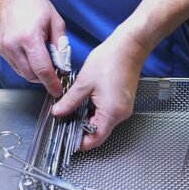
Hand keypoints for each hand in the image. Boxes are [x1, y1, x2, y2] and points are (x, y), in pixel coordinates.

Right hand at [0, 0, 64, 96]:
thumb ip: (61, 43)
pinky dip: (26, 66)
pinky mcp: (1, 49)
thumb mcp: (55, 20)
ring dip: (35, 73)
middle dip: (45, 79)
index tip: (58, 90)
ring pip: (22, 73)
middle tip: (56, 74)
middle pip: (31, 76)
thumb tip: (63, 62)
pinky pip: (16, 66)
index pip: (43, 70)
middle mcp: (14, 46)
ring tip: (45, 62)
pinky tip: (34, 57)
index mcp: (30, 38)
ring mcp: (5, 48)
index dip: (52, 83)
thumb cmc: (32, 2)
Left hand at [52, 29, 148, 149]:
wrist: (130, 46)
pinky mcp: (124, 100)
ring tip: (73, 108)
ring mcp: (124, 107)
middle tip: (65, 121)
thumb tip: (58, 112)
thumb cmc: (111, 60)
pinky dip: (96, 110)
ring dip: (88, 118)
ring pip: (103, 122)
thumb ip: (70, 101)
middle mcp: (121, 114)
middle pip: (99, 132)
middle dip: (81, 128)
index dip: (80, 143)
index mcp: (111, 112)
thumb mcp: (84, 82)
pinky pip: (108, 113)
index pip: (95, 139)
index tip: (67, 140)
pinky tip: (86, 100)